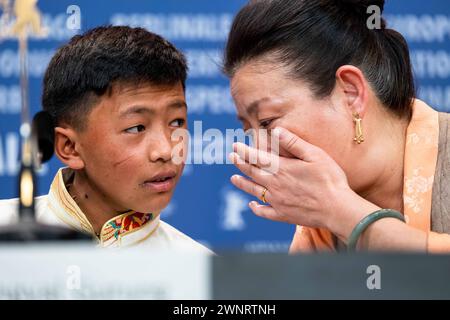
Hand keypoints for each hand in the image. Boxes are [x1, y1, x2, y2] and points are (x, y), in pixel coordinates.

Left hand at [229, 127, 356, 230]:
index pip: (257, 158)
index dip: (244, 151)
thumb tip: (276, 131)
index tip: (235, 146)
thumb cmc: (330, 179)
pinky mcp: (283, 215)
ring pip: (254, 191)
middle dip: (240, 164)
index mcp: (282, 169)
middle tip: (232, 157)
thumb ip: (293, 143)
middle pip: (252, 173)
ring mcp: (277, 202)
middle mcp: (275, 185)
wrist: (337, 209)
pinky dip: (256, 208)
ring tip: (234, 178)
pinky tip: (252, 205)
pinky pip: (264, 212)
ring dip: (242, 184)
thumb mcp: (315, 155)